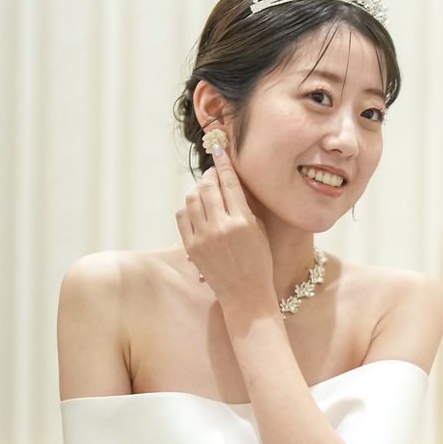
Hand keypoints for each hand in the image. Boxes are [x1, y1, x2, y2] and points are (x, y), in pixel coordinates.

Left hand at [176, 144, 273, 305]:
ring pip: (192, 198)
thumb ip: (244, 206)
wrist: (246, 295)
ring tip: (207, 195)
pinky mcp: (191, 246)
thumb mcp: (259, 231)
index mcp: (243, 222)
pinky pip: (182, 215)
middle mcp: (221, 227)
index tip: (220, 148)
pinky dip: (189, 208)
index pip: (229, 183)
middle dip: (210, 176)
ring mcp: (203, 237)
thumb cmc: (259, 262)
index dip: (224, 163)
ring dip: (199, 192)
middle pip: (208, 187)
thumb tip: (228, 182)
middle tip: (214, 175)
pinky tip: (198, 212)